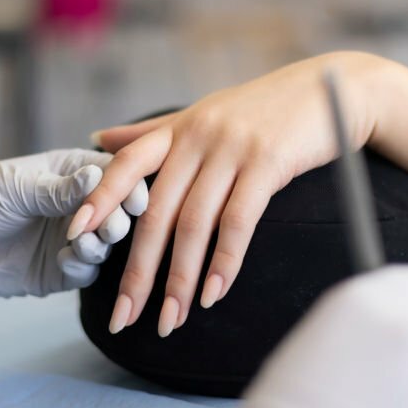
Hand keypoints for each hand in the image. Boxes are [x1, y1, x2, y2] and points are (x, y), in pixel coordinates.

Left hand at [0, 149, 147, 351]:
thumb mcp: (16, 188)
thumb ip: (60, 188)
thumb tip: (100, 176)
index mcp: (69, 171)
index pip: (112, 174)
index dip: (127, 185)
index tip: (134, 198)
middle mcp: (76, 203)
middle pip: (116, 210)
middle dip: (118, 219)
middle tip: (111, 227)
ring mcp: (70, 237)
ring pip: (107, 242)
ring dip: (102, 243)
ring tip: (86, 244)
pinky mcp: (60, 270)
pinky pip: (87, 270)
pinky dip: (83, 266)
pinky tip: (66, 260)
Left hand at [72, 51, 393, 336]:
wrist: (332, 87)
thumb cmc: (267, 108)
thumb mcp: (205, 113)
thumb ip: (154, 133)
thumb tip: (100, 138)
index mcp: (180, 128)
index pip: (127, 164)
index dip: (100, 198)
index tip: (75, 236)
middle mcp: (199, 137)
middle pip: (156, 212)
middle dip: (138, 271)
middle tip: (125, 317)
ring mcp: (232, 150)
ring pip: (194, 226)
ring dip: (180, 280)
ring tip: (171, 320)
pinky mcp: (268, 163)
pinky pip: (238, 222)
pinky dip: (224, 264)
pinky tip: (214, 295)